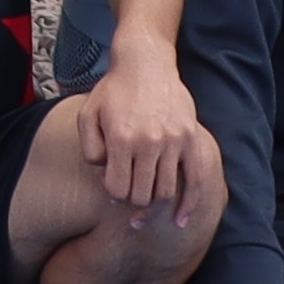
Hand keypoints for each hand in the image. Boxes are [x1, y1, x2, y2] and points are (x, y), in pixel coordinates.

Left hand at [75, 48, 213, 226]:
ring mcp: (174, 141)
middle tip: (128, 197)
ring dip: (154, 204)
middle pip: (142, 194)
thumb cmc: (113, 91)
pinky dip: (189, 205)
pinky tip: (180, 221)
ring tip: (145, 207)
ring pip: (166, 191)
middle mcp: (149, 142)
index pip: (118, 190)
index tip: (112, 188)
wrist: (146, 63)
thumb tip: (104, 175)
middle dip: (132, 202)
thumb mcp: (88, 114)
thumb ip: (90, 149)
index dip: (113, 195)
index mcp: (122, 138)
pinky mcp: (192, 139)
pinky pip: (195, 180)